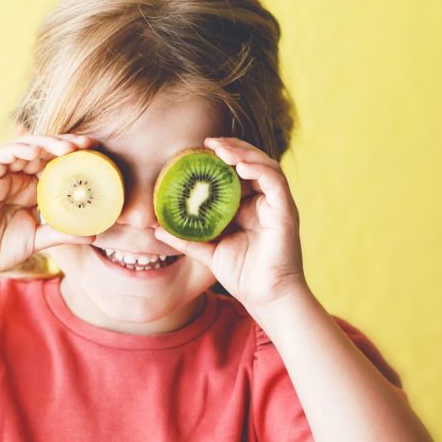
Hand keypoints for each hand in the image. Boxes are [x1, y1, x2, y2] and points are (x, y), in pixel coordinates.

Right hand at [0, 133, 99, 281]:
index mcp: (31, 189)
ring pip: (27, 147)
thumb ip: (63, 233)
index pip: (56, 165)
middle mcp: (17, 177)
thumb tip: (94, 234)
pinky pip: (3, 155)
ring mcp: (2, 175)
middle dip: (68, 143)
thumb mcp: (38, 240)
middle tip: (90, 144)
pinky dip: (19, 148)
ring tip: (69, 147)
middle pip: (45, 151)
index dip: (76, 157)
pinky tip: (37, 150)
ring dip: (48, 143)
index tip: (98, 154)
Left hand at [153, 136, 309, 316]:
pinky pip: (275, 183)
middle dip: (231, 148)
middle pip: (251, 163)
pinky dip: (259, 170)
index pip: (236, 173)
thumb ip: (185, 238)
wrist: (266, 299)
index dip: (220, 159)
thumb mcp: (207, 252)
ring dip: (243, 154)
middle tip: (207, 142)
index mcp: (248, 207)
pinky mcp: (286, 212)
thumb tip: (156, 228)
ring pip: (264, 166)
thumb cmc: (242, 275)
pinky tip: (241, 166)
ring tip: (221, 149)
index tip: (197, 150)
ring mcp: (277, 205)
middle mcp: (264, 201)